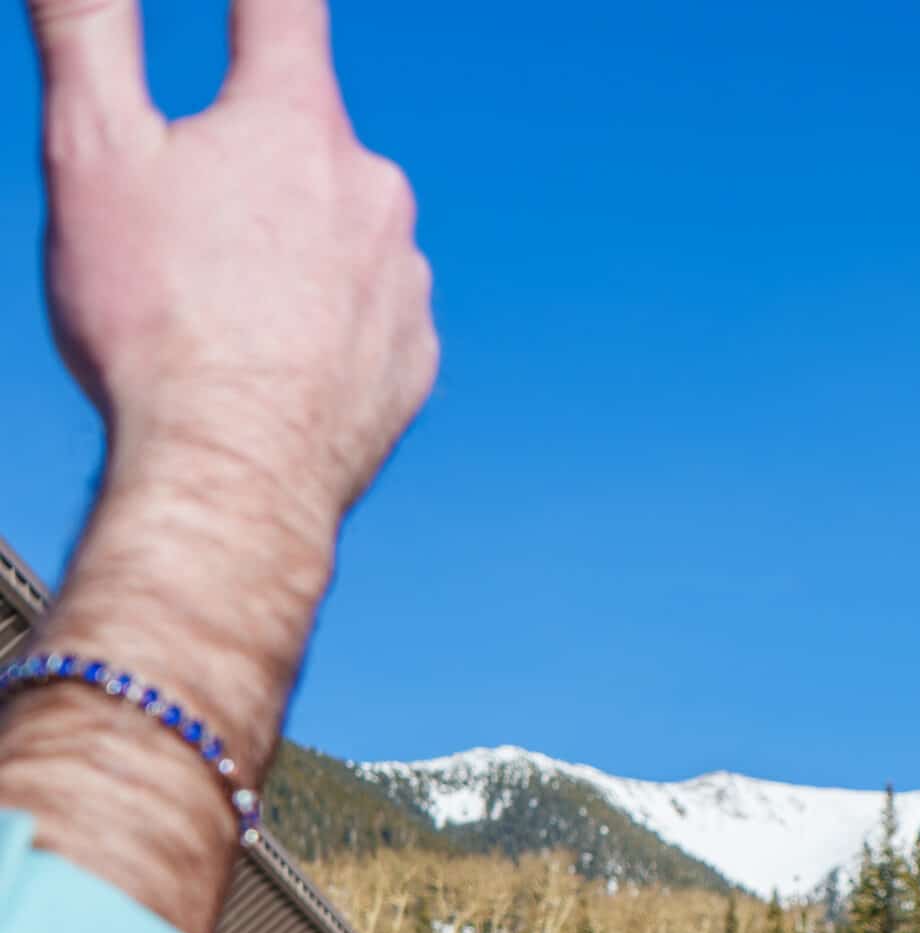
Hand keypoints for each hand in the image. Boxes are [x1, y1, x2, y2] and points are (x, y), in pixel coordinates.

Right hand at [28, 0, 437, 537]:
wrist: (233, 480)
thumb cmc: (156, 321)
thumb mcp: (93, 150)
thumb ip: (87, 27)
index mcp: (294, 119)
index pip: (283, 3)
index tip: (260, 1)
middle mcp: (374, 187)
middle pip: (304, 138)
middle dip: (250, 163)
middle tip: (188, 237)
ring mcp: (406, 278)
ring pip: (337, 232)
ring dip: (289, 251)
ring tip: (226, 316)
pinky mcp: (414, 361)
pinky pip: (365, 317)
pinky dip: (323, 327)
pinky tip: (273, 367)